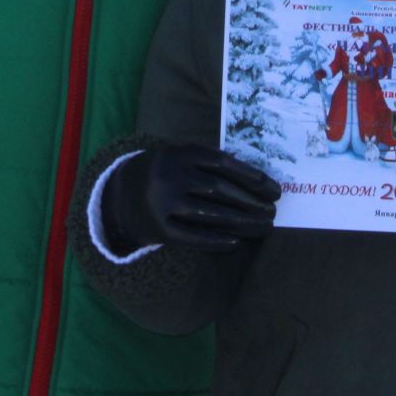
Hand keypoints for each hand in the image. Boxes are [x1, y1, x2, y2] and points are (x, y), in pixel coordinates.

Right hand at [102, 144, 280, 252]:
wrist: (121, 192)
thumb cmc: (166, 172)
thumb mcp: (182, 156)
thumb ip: (211, 163)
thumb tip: (258, 181)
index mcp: (180, 153)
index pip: (223, 164)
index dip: (252, 177)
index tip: (274, 189)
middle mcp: (170, 176)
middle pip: (220, 190)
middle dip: (252, 202)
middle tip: (273, 212)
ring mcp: (162, 203)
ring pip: (210, 215)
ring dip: (242, 223)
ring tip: (264, 228)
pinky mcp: (158, 229)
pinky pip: (192, 237)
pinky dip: (215, 241)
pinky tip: (235, 243)